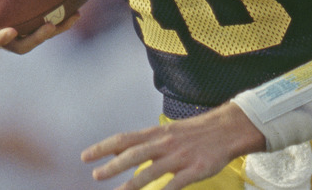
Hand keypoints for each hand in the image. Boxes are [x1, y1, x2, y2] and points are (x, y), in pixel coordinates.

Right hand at [0, 0, 79, 53]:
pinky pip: (47, 26)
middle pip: (22, 46)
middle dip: (38, 39)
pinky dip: (61, 20)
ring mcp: (20, 33)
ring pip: (40, 37)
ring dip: (58, 30)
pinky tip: (76, 8)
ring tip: (75, 16)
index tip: (11, 31)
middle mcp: (5, 36)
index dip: (1, 39)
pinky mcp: (31, 25)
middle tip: (50, 26)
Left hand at [80, 102, 265, 189]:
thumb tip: (113, 150)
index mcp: (156, 133)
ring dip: (132, 184)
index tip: (85, 156)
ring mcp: (179, 157)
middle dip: (113, 166)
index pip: (124, 139)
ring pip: (151, 171)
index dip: (103, 147)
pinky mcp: (195, 170)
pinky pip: (175, 184)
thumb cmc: (192, 133)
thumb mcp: (164, 132)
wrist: (227, 129)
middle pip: (134, 155)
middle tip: (96, 176)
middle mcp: (164, 143)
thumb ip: (139, 142)